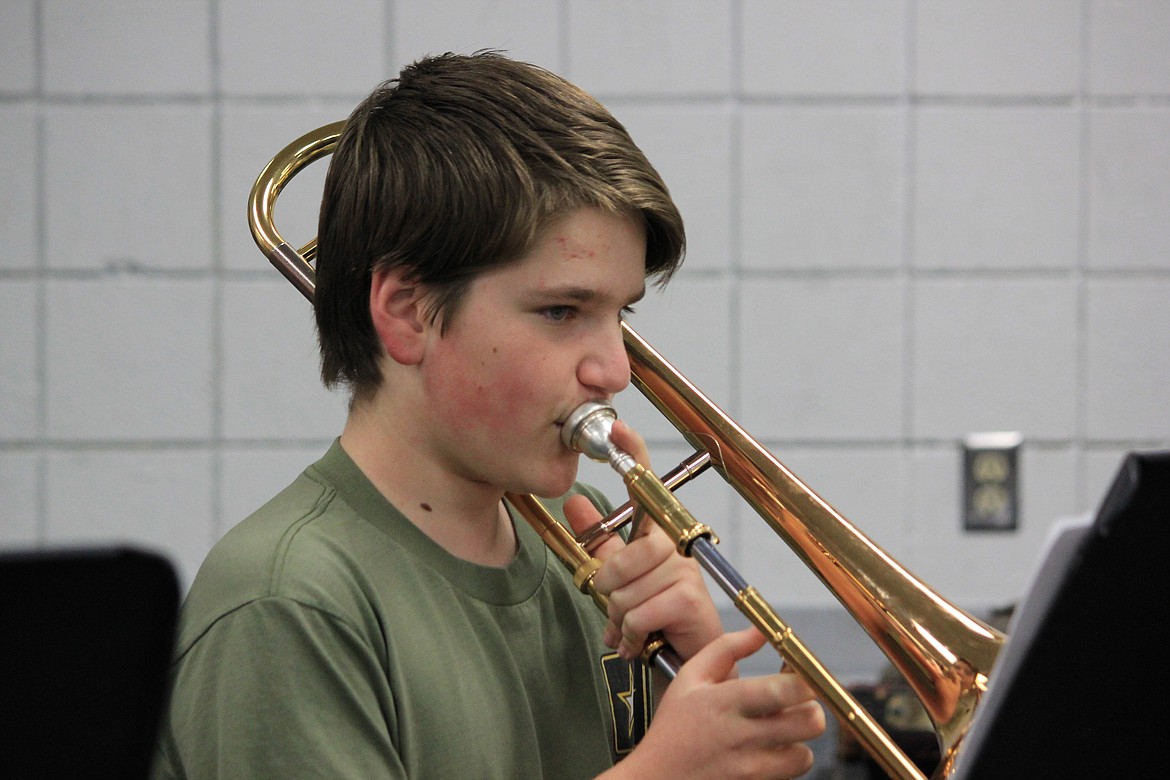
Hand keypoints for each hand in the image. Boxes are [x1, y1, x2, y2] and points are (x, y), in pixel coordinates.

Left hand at [564, 419, 721, 661]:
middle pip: (626, 555)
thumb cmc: (654, 620)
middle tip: (615, 610)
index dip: (634, 457)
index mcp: (658, 537)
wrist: (685, 667)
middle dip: (610, 588)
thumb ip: (601, 544)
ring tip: (631, 631)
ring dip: (620, 618)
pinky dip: (631, 634)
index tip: (618, 428)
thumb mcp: (620, 579)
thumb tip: (574, 501)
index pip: (647, 490)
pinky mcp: (691, 599)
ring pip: (626, 589)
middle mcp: (676, 547)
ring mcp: (686, 571)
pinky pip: (639, 612)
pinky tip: (639, 644)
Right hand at [602, 628, 825, 779]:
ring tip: (782, 728)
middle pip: (809, 722)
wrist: (657, 777)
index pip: (785, 690)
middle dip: (811, 708)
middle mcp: (741, 736)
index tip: (800, 673)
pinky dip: (788, 760)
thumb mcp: (690, 677)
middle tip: (796, 702)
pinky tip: (770, 748)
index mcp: (726, 701)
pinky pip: (791, 773)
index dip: (805, 679)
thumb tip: (760, 631)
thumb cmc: (673, 725)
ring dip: (800, 739)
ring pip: (806, 753)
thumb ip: (727, 647)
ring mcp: (750, 767)